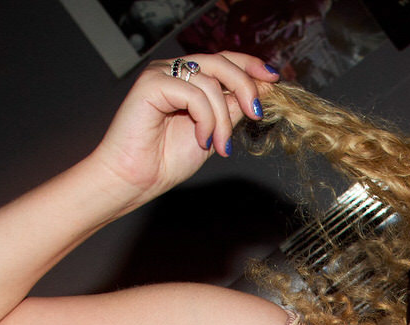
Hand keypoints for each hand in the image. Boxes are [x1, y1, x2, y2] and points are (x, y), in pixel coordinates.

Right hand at [88, 51, 280, 202]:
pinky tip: (201, 140)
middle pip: (221, 62)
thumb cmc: (166, 159)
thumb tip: (260, 90)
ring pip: (210, 82)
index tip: (273, 79)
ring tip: (219, 145)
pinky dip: (205, 119)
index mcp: (188, 79)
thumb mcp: (214, 131)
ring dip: (223, 119)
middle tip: (256, 113)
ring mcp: (161, 75)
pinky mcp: (151, 84)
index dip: (250, 65)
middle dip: (245, 87)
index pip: (224, 60)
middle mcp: (174, 71)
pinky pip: (193, 93)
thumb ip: (231, 110)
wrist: (136, 179)